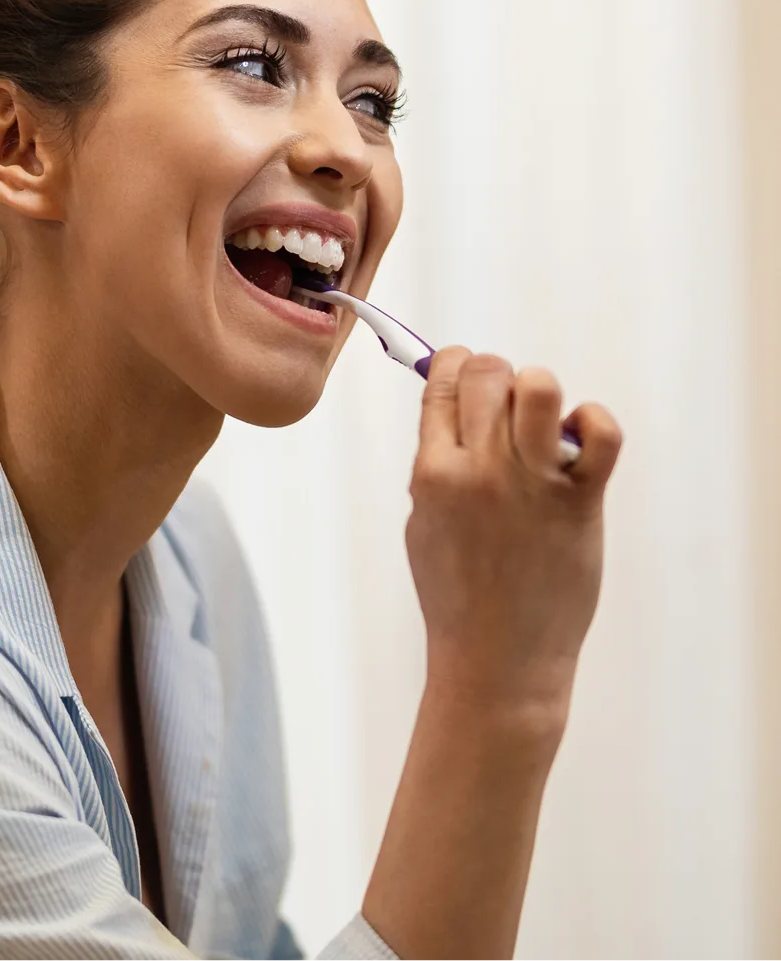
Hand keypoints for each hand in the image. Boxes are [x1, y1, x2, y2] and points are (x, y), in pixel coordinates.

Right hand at [405, 348, 622, 715]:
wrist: (497, 657)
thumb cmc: (456, 593)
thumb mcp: (422, 522)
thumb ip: (435, 466)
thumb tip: (452, 413)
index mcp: (433, 472)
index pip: (442, 383)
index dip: (454, 364)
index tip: (463, 372)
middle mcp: (480, 470)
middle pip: (488, 372)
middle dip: (494, 375)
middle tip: (503, 404)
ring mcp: (532, 484)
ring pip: (538, 387)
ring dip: (538, 391)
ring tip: (540, 422)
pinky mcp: (580, 503)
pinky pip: (600, 434)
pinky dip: (594, 422)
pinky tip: (580, 440)